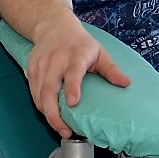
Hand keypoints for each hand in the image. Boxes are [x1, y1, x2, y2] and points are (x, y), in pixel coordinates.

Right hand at [27, 17, 130, 137]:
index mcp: (75, 56)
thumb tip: (126, 83)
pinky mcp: (31, 70)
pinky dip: (41, 106)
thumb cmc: (80, 43)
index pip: (72, 73)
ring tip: (60, 127)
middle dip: (54, 114)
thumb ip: (111, 69)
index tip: (73, 103)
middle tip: (65, 130)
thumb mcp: (99, 52)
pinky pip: (33, 93)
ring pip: (39, 95)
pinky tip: (50, 115)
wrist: (54, 26)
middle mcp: (56, 61)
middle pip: (50, 89)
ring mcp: (41, 66)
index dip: (72, 88)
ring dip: (47, 114)